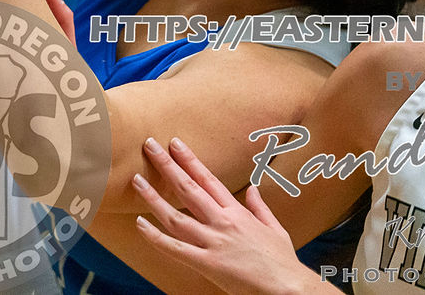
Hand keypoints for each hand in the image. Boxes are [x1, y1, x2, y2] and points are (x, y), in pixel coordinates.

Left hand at [132, 137, 313, 294]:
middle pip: (188, 188)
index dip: (189, 160)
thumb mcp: (274, 227)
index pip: (208, 179)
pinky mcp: (208, 263)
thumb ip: (260, 206)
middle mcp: (223, 222)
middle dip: (167, 165)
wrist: (288, 288)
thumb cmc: (282, 261)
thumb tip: (252, 188)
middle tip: (150, 145)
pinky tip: (140, 224)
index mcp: (237, 212)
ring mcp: (214, 242)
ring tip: (136, 181)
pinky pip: (176, 249)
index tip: (175, 144)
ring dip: (153, 198)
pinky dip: (155, 237)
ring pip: (176, 216)